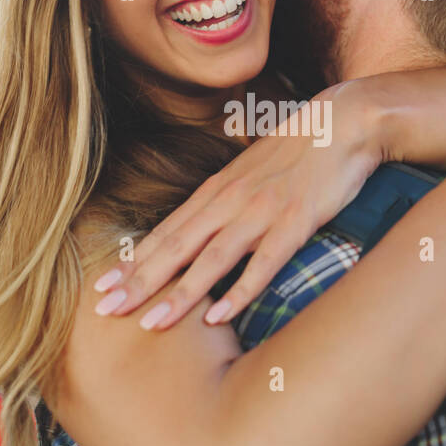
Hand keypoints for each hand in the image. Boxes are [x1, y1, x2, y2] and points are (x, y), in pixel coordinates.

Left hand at [91, 84, 382, 330]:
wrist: (345, 122)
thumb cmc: (300, 150)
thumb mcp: (252, 174)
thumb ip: (227, 202)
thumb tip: (205, 230)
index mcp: (217, 191)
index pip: (165, 232)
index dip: (132, 261)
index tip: (101, 286)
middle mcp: (230, 201)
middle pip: (176, 247)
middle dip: (138, 281)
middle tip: (105, 311)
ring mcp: (261, 212)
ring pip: (211, 259)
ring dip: (179, 293)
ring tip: (149, 323)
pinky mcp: (294, 222)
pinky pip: (263, 264)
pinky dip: (239, 292)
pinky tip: (217, 318)